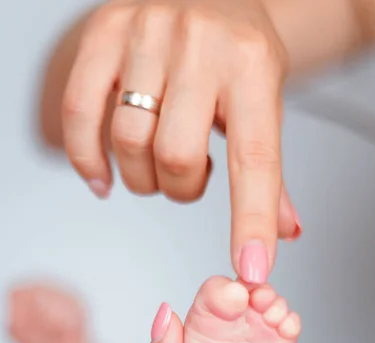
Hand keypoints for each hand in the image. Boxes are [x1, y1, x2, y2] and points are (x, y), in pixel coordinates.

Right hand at [62, 0, 300, 282]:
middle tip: (189, 178)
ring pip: (130, 142)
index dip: (252, 221)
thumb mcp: (263, 103)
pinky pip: (80, 115)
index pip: (255, 160)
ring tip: (157, 162)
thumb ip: (270, 174)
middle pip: (177, 157)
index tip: (251, 267)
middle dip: (181, 189)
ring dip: (142, 176)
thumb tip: (286, 233)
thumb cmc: (235, 53)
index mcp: (252, 66)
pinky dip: (87, 159)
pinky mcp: (104, 34)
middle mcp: (201, 45)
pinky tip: (103, 175)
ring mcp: (147, 34)